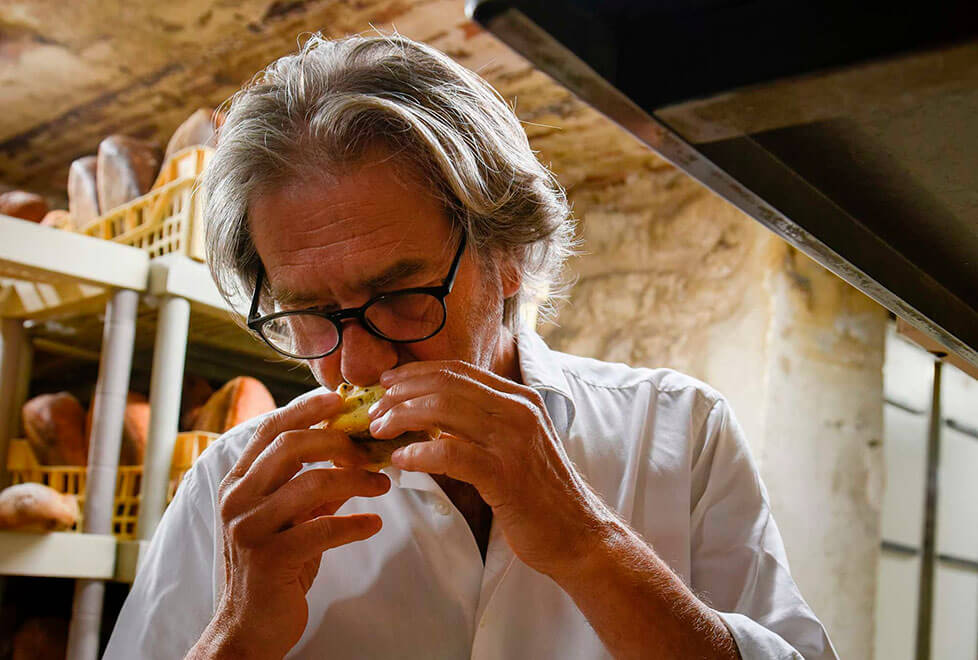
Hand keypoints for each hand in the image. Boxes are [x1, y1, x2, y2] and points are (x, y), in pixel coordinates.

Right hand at [189, 392, 390, 659]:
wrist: (248, 627)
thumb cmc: (272, 567)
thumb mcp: (286, 519)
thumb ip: (308, 487)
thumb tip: (349, 455)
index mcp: (237, 483)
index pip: (269, 430)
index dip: (305, 409)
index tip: (339, 400)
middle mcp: (237, 500)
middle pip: (291, 446)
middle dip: (338, 441)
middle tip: (371, 451)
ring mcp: (250, 528)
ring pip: (312, 484)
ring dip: (356, 480)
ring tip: (383, 485)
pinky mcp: (270, 559)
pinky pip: (323, 529)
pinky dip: (355, 523)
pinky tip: (373, 523)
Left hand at [369, 361, 612, 578]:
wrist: (578, 535)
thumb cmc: (540, 494)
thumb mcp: (515, 444)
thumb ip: (483, 425)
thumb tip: (432, 418)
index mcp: (520, 398)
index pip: (459, 371)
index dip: (417, 373)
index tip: (388, 384)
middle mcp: (518, 411)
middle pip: (446, 384)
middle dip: (402, 393)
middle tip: (375, 410)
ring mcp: (513, 441)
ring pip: (444, 409)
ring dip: (403, 417)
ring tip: (380, 432)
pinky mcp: (505, 475)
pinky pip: (451, 454)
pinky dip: (419, 454)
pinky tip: (401, 461)